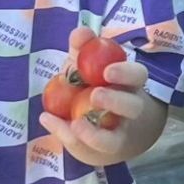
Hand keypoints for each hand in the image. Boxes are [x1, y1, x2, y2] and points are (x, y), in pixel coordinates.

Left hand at [41, 27, 158, 166]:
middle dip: (116, 101)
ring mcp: (114, 136)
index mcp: (128, 85)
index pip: (138, 76)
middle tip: (96, 95)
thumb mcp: (87, 66)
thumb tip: (81, 31)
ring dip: (93, 133)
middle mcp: (128, 112)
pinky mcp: (94, 153)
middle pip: (133, 107)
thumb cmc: (93, 87)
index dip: (126, 74)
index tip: (107, 71)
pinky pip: (85, 150)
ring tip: (76, 123)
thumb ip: (83, 48)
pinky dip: (64, 135)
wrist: (101, 128)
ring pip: (113, 139)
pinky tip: (46, 119)